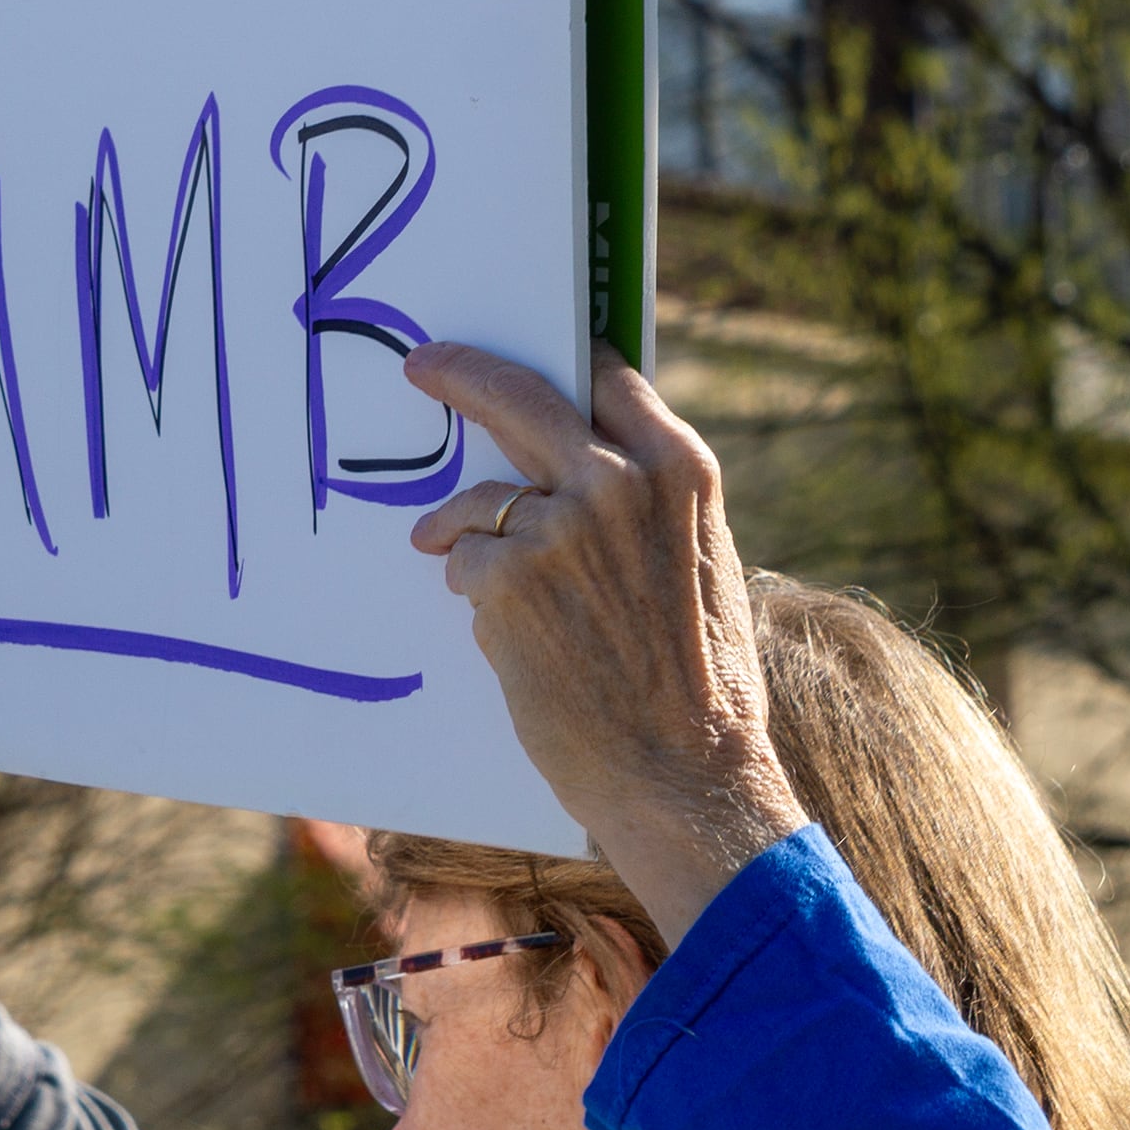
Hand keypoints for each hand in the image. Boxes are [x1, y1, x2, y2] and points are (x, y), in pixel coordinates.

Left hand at [405, 339, 804, 941]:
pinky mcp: (504, 575)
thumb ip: (649, 504)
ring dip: (479, 543)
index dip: (560, 362)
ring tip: (516, 602)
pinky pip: (463, 561)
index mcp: (680, 470)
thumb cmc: (699, 685)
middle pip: (517, 396)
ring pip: (482, 503)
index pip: (606, 379)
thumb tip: (582, 465)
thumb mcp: (702, 566)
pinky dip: (477, 593)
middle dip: (463, 374)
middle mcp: (617, 481)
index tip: (520, 354)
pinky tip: (521, 640)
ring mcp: (556, 525)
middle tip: (427, 366)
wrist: (683, 775)